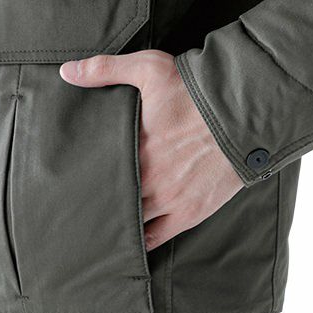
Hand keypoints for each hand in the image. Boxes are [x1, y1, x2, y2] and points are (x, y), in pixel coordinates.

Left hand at [60, 50, 243, 250]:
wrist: (245, 112)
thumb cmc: (197, 90)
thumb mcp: (150, 68)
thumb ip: (106, 70)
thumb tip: (67, 72)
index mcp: (134, 149)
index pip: (98, 173)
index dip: (84, 180)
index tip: (70, 184)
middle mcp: (148, 180)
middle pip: (113, 201)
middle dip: (98, 204)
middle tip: (80, 209)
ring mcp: (169, 201)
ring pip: (132, 222)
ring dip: (118, 223)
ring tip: (101, 227)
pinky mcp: (190, 213)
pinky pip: (157, 237)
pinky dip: (142, 242)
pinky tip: (128, 244)